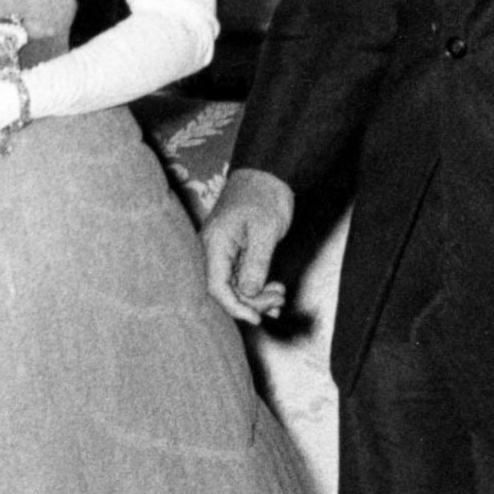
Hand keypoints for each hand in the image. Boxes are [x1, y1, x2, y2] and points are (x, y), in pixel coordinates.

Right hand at [202, 167, 292, 324]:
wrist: (268, 175)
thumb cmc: (265, 196)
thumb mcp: (266, 231)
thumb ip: (256, 264)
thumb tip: (249, 293)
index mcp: (214, 244)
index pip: (216, 286)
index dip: (235, 306)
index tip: (256, 317)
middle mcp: (213, 250)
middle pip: (224, 291)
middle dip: (251, 302)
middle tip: (278, 300)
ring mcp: (222, 252)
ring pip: (234, 287)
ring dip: (257, 297)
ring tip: (280, 295)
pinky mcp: (233, 253)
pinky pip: (240, 277)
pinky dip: (257, 288)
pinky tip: (274, 293)